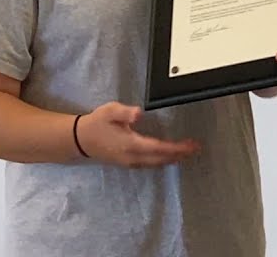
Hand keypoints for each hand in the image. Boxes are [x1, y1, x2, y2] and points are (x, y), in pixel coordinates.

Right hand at [75, 101, 198, 167]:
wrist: (80, 140)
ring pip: (156, 163)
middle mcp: (132, 157)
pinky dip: (163, 160)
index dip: (176, 148)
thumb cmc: (97, 123)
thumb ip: (125, 112)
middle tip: (195, 148)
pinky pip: (150, 164)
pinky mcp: (128, 163)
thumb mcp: (109, 111)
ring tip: (187, 152)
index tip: (190, 146)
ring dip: (172, 158)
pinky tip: (169, 156)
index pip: (158, 148)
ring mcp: (130, 162)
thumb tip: (139, 113)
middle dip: (179, 154)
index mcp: (130, 144)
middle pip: (161, 159)